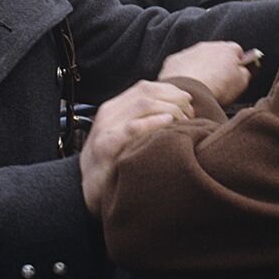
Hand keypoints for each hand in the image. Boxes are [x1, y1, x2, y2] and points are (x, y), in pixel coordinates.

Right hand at [79, 80, 193, 213]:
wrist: (87, 191)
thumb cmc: (112, 164)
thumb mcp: (125, 137)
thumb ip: (142, 121)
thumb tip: (177, 110)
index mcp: (113, 108)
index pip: (146, 87)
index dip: (171, 91)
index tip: (188, 102)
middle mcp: (108, 113)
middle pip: (147, 93)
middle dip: (174, 99)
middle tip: (191, 114)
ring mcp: (106, 129)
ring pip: (143, 104)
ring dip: (170, 109)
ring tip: (184, 121)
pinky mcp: (107, 147)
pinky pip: (133, 128)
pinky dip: (153, 122)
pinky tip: (169, 123)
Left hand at [158, 40, 254, 104]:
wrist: (189, 92)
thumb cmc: (217, 88)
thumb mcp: (241, 83)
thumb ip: (246, 72)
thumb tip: (245, 70)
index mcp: (227, 49)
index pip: (237, 51)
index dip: (237, 63)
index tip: (236, 73)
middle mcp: (207, 46)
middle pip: (216, 53)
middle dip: (217, 65)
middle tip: (218, 83)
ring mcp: (189, 51)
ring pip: (197, 58)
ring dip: (200, 68)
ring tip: (201, 86)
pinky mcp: (174, 60)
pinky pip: (181, 64)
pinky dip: (184, 72)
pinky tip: (187, 85)